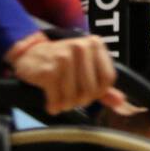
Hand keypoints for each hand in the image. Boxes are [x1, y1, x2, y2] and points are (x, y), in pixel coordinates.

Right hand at [6, 33, 125, 114]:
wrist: (28, 55)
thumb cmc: (60, 62)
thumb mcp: (84, 68)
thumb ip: (104, 86)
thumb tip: (120, 102)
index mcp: (95, 44)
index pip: (108, 78)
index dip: (99, 92)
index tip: (88, 93)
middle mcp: (81, 47)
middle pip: (91, 90)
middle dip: (80, 100)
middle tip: (70, 97)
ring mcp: (64, 58)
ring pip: (74, 97)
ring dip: (65, 104)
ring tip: (59, 98)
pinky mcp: (48, 70)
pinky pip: (57, 99)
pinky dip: (54, 106)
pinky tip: (50, 102)